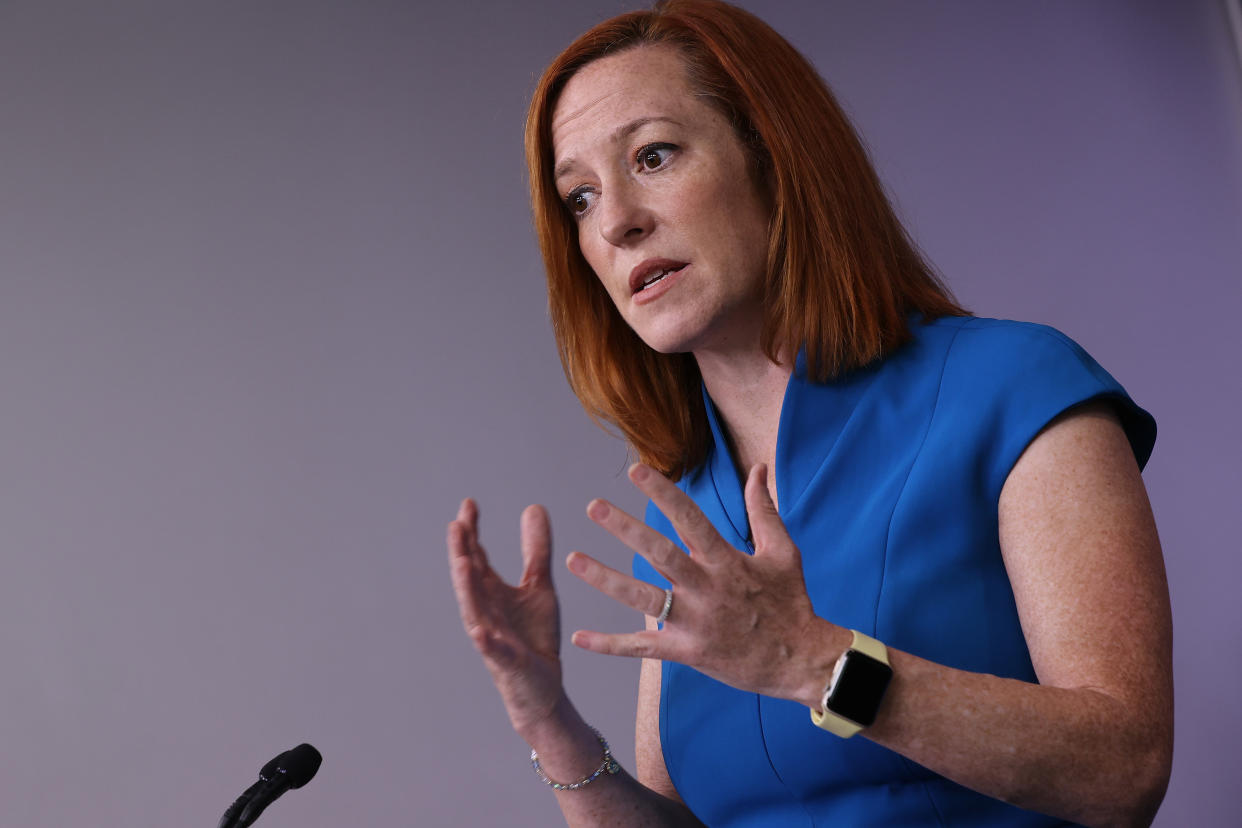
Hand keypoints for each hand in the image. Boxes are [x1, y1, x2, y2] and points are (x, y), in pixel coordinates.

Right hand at [447, 499, 566, 737]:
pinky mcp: (507, 662)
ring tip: (462, 564)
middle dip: (461, 552)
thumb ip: (535, 550)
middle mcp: (485, 611)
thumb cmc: (534, 637)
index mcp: (491, 592)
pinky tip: (479, 630)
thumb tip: (533, 507)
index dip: (471, 531)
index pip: (475, 556)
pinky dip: (485, 640)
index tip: (469, 503)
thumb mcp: (539, 586)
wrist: (543, 688)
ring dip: (466, 588)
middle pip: (468, 578)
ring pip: (474, 610)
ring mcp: (492, 637)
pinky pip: (493, 650)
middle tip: (457, 524)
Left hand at [567, 463, 845, 705]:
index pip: (690, 519)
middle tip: (593, 506)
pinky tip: (580, 638)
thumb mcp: (783, 552)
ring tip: (573, 560)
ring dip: (606, 580)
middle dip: (626, 529)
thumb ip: (763, 509)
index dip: (663, 493)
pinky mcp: (687, 652)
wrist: (801, 660)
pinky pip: (643, 648)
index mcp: (728, 561)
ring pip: (643, 599)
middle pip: (660, 554)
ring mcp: (695, 622)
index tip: (636, 471)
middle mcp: (708, 588)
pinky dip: (611, 644)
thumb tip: (759, 469)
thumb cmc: (792, 602)